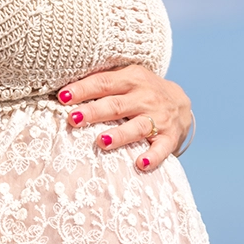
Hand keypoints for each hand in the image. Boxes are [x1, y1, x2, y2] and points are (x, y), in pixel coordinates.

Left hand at [57, 64, 194, 171]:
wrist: (180, 103)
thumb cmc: (140, 92)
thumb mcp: (126, 78)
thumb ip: (102, 82)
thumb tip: (63, 91)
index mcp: (132, 79)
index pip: (104, 83)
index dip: (83, 90)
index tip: (63, 97)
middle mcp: (146, 97)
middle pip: (117, 105)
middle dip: (95, 112)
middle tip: (74, 119)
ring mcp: (159, 118)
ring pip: (138, 127)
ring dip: (120, 135)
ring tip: (102, 142)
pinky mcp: (169, 137)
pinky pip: (161, 148)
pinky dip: (152, 157)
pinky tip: (140, 164)